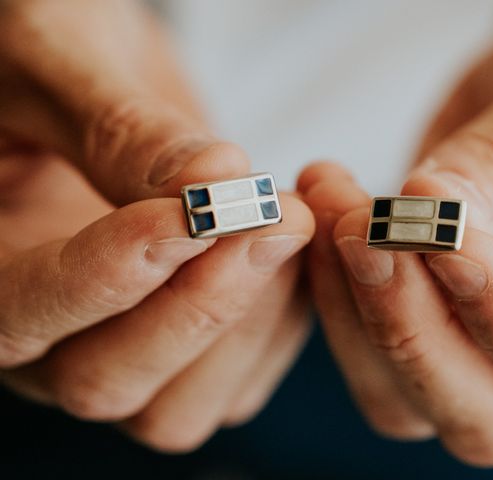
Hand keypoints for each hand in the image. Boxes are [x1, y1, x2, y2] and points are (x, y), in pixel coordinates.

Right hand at [0, 0, 313, 451]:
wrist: (99, 73)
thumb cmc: (52, 50)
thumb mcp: (60, 60)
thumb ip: (122, 130)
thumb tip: (213, 184)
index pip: (25, 312)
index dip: (110, 274)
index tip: (191, 214)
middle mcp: (51, 329)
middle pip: (105, 383)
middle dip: (198, 307)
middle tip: (270, 219)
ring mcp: (123, 344)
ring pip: (180, 406)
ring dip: (250, 323)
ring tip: (291, 223)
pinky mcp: (190, 346)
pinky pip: (239, 382)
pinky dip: (283, 325)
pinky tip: (301, 253)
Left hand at [300, 0, 492, 465]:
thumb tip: (434, 214)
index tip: (450, 244)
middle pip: (483, 418)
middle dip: (413, 330)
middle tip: (368, 231)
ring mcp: (478, 343)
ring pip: (401, 392)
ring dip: (353, 305)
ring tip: (333, 198)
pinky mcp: (419, 313)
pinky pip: (360, 337)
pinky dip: (329, 284)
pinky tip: (323, 204)